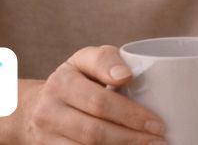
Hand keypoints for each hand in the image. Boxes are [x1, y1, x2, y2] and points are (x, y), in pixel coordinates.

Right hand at [15, 45, 166, 143]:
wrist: (38, 107)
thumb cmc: (77, 80)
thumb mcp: (87, 61)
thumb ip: (107, 60)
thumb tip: (126, 75)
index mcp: (63, 80)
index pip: (98, 99)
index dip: (128, 111)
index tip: (156, 122)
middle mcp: (49, 108)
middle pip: (95, 129)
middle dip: (131, 135)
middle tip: (160, 137)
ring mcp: (46, 134)